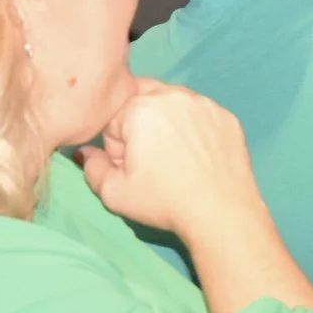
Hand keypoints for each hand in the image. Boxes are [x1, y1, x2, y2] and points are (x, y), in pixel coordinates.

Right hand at [78, 78, 265, 243]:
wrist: (224, 217)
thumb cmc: (165, 203)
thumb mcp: (113, 192)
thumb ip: (91, 167)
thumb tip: (85, 151)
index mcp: (140, 107)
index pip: (112, 119)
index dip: (116, 146)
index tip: (130, 167)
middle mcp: (173, 95)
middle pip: (140, 98)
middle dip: (136, 122)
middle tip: (149, 157)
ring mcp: (204, 104)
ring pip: (170, 102)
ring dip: (164, 121)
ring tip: (173, 156)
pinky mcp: (227, 116)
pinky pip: (198, 113)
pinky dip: (193, 127)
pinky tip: (196, 155)